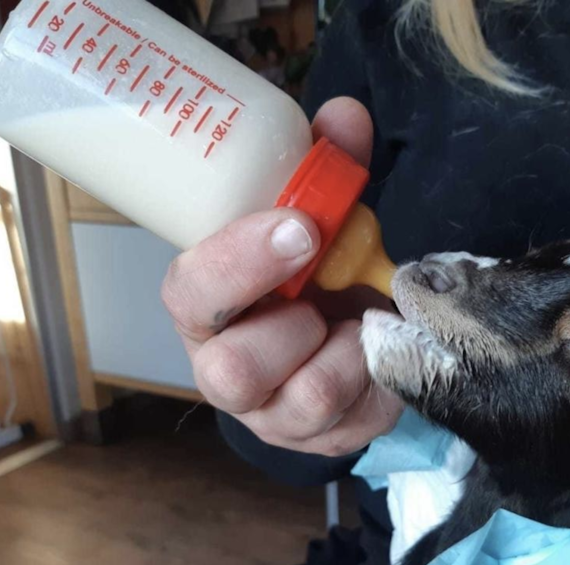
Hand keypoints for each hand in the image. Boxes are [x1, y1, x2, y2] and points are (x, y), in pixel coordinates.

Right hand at [161, 97, 401, 456]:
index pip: (190, 292)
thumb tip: (345, 116)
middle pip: (231, 372)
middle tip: (327, 292)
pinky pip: (351, 425)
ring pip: (299, 404)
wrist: (342, 336)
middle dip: (293, 327)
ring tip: (361, 325)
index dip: (239, 263)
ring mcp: (270, 415)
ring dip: (345, 355)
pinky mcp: (317, 443)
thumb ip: (324, 169)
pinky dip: (379, 381)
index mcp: (206, 305)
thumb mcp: (316, 219)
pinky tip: (379, 352)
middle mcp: (223, 368)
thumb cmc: (312, 272)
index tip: (300, 228)